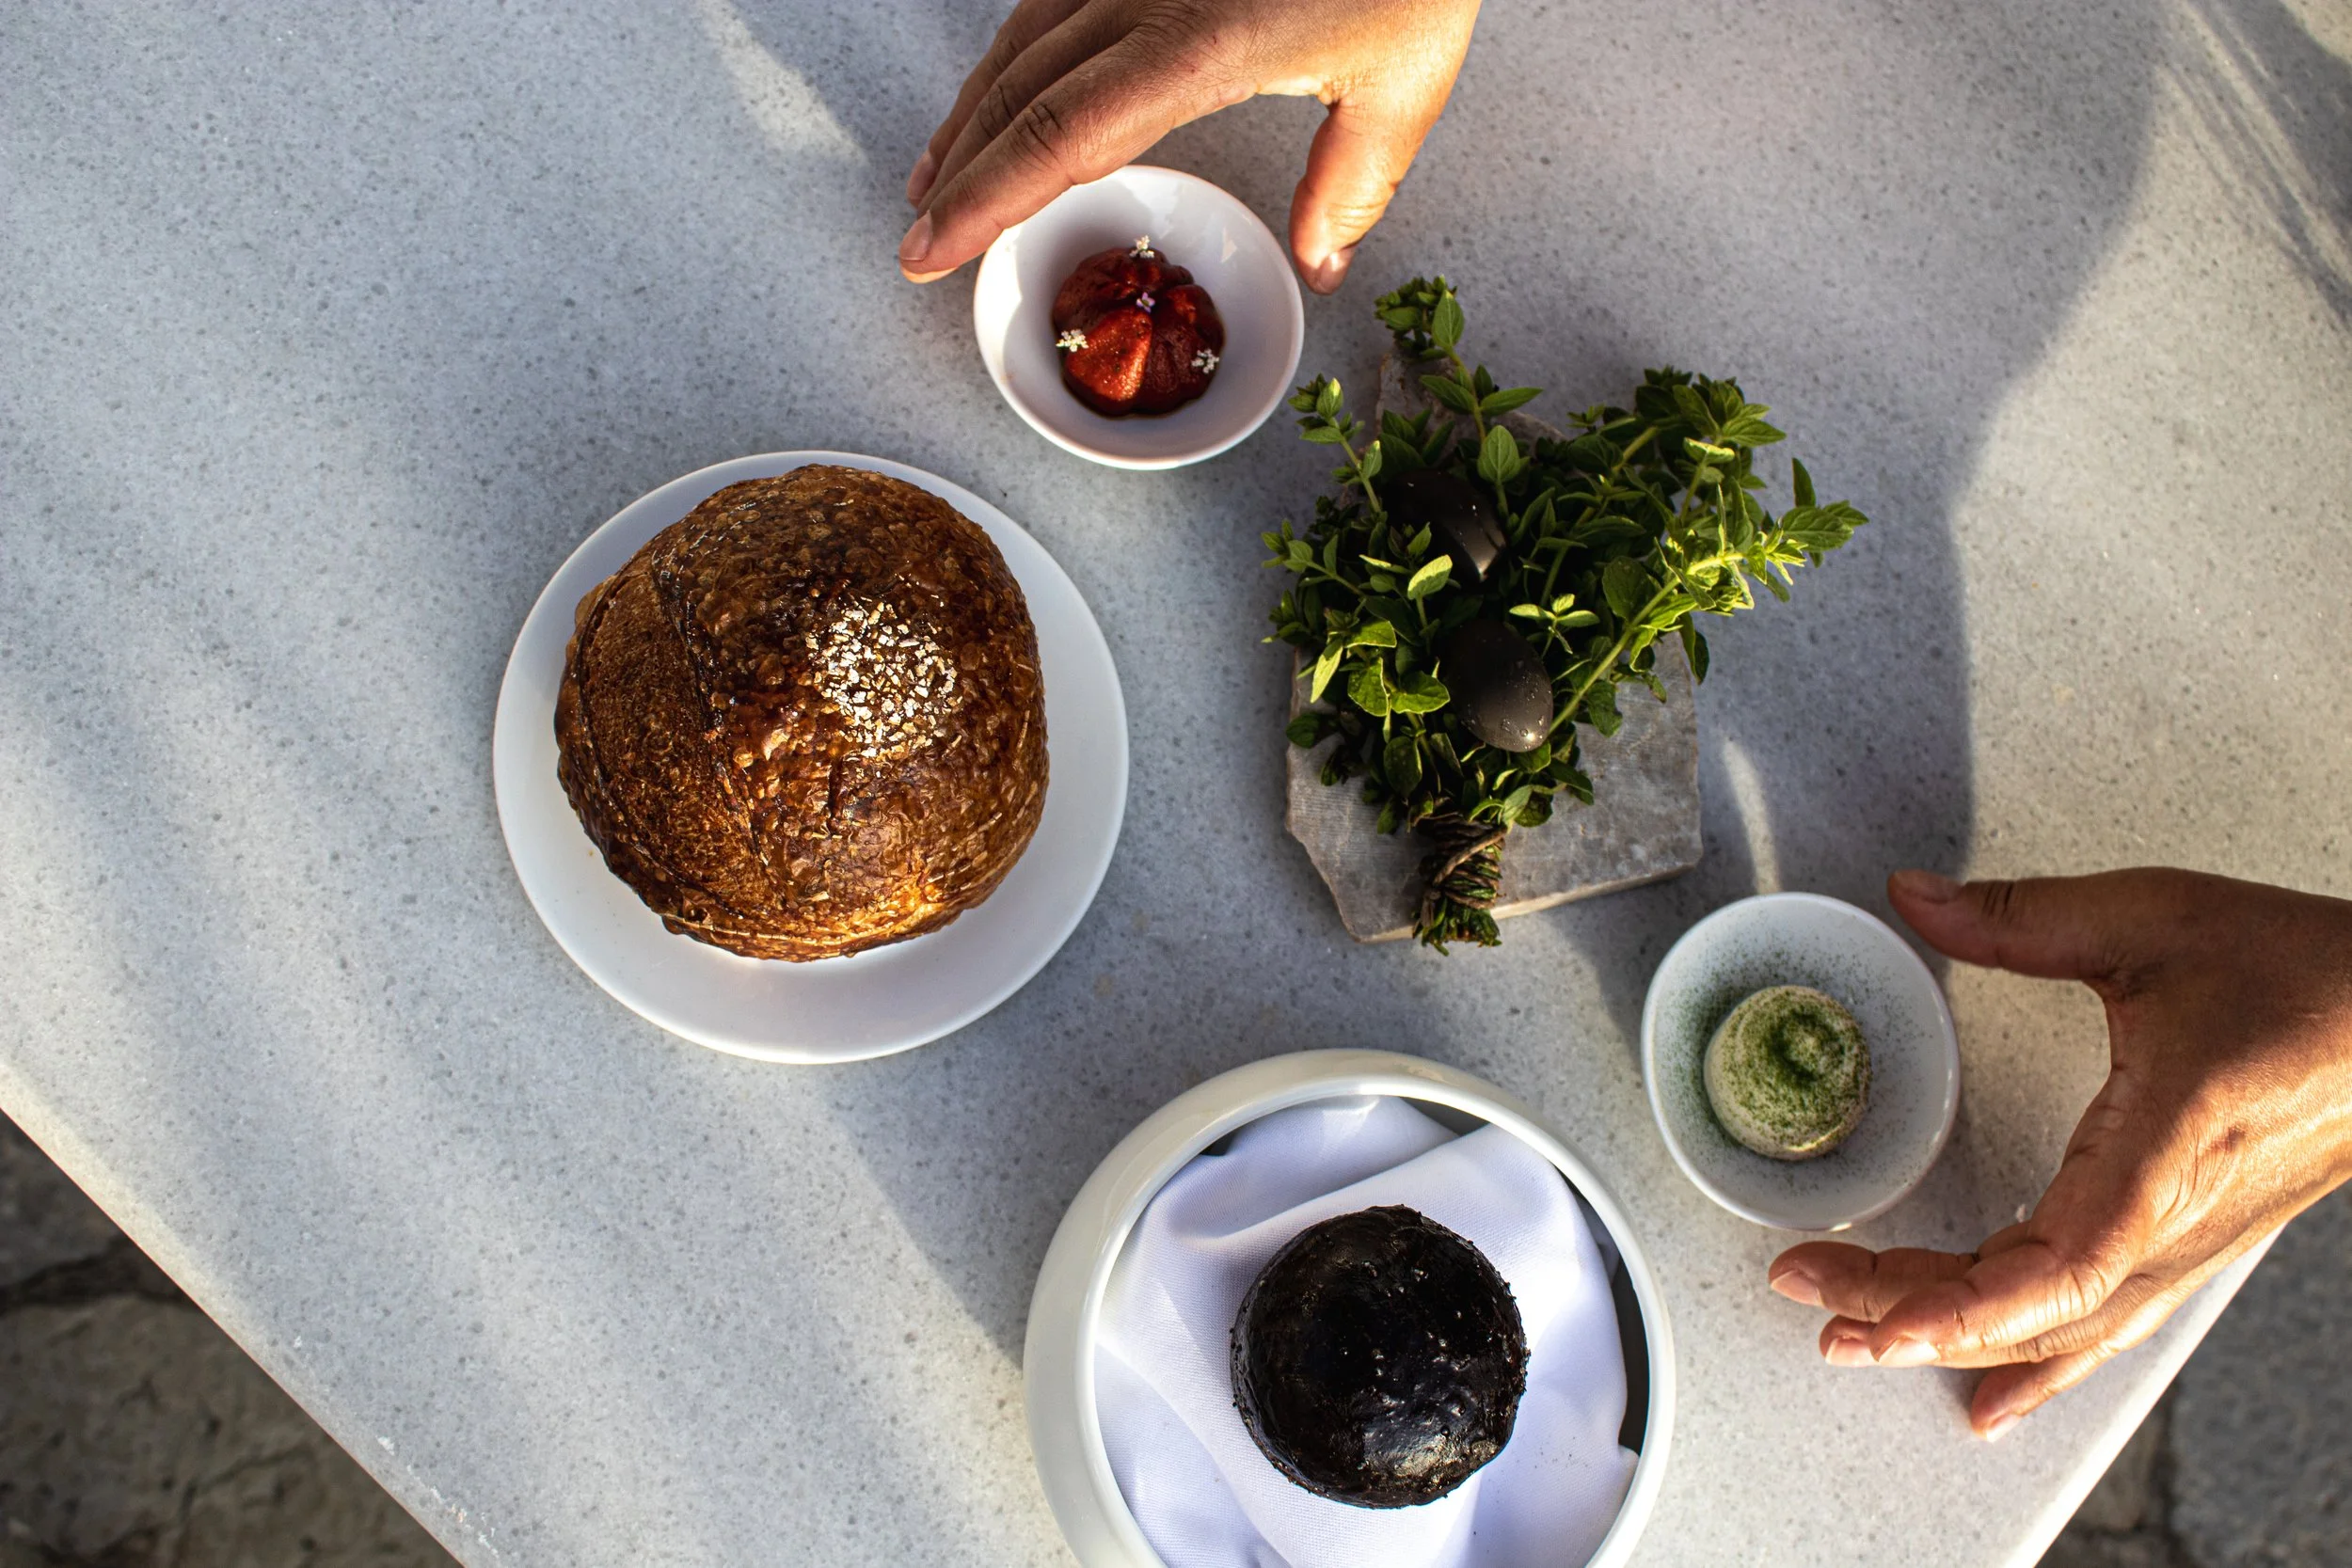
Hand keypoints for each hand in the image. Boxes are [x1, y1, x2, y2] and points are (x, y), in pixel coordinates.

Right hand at [900, 0, 1481, 291]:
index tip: (935, 253)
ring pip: (1019, 40)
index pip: (1064, 136)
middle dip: (961, 178)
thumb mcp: (1405, 76)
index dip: (988, 200)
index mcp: (1201, 41)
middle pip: (1020, 95)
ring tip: (936, 183)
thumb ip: (1353, 183)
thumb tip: (1321, 264)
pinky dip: (1008, 59)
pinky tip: (996, 95)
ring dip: (971, 119)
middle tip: (917, 246)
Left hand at [1769, 868, 2351, 1439]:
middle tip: (1810, 1294)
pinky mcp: (2195, 1237)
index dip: (1957, 1307)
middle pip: (2030, 1308)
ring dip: (1959, 1340)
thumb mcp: (2154, 919)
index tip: (1869, 1313)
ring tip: (1862, 1340)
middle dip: (1910, 1312)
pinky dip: (2036, 1362)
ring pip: (2062, 1326)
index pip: (2053, 1271)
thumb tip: (1917, 897)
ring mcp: (2190, 1242)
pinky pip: (2103, 1322)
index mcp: (2164, 1155)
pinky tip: (1990, 1396)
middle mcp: (2176, 1222)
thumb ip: (2023, 918)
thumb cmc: (2313, 976)